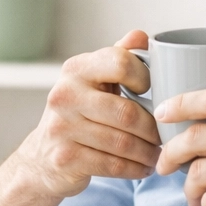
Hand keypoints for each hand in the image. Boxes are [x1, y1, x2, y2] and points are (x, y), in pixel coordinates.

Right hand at [13, 31, 161, 198]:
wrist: (41, 158)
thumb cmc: (77, 115)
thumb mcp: (93, 82)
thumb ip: (117, 58)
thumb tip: (141, 36)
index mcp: (76, 70)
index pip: (120, 62)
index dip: (144, 77)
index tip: (153, 92)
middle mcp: (65, 95)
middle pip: (127, 112)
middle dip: (152, 129)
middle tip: (163, 135)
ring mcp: (62, 127)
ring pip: (124, 143)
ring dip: (148, 152)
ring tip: (157, 153)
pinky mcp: (66, 158)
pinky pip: (114, 165)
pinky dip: (136, 169)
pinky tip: (143, 168)